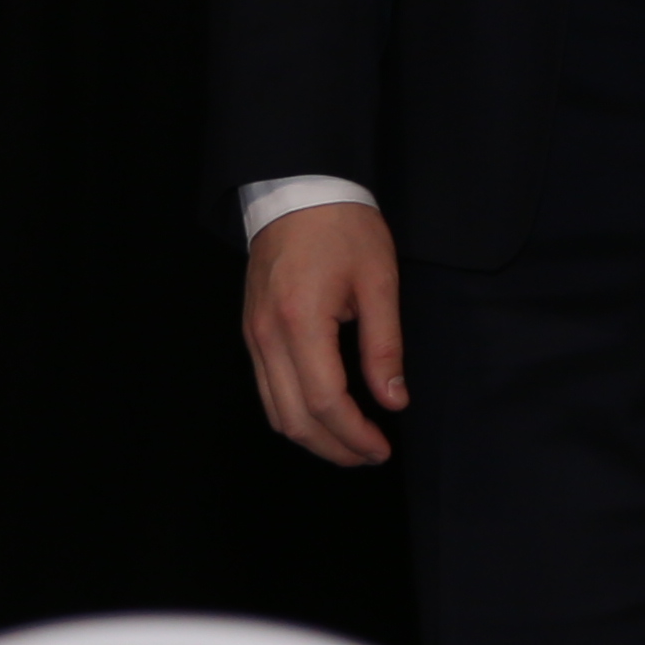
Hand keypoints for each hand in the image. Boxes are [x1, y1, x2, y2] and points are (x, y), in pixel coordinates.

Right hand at [243, 201, 408, 465]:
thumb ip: (385, 346)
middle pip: (294, 419)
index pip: (324, 402)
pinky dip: (294, 415)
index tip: (382, 448)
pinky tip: (324, 416)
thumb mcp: (378, 281)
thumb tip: (393, 400)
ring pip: (275, 412)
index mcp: (301, 321)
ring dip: (312, 438)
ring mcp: (252, 336)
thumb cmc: (343, 228)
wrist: (296, 189)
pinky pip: (267, 391)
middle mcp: (267, 336)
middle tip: (371, 455)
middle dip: (334, 448)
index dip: (354, 435)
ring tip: (351, 444)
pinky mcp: (250, 332)